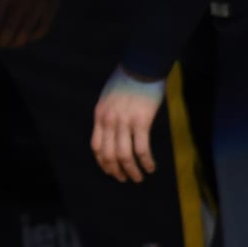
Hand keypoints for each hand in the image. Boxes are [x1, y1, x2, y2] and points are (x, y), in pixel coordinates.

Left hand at [0, 0, 67, 48]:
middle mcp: (22, 0)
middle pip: (10, 29)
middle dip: (2, 41)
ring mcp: (39, 6)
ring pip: (26, 33)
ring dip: (16, 42)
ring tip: (10, 44)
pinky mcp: (53, 8)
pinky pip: (42, 29)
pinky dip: (33, 37)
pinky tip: (27, 37)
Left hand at [91, 65, 166, 182]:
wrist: (141, 67)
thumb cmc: (126, 81)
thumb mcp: (108, 98)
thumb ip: (108, 115)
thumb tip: (112, 132)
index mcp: (99, 115)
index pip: (96, 146)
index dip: (103, 162)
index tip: (110, 171)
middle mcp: (108, 121)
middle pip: (108, 154)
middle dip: (116, 170)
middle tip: (125, 179)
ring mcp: (124, 122)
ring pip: (124, 155)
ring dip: (132, 170)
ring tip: (139, 177)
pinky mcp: (141, 122)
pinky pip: (141, 148)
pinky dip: (146, 161)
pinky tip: (151, 167)